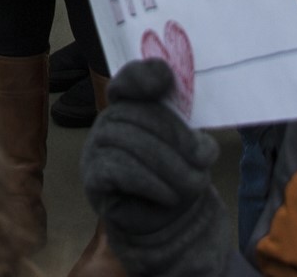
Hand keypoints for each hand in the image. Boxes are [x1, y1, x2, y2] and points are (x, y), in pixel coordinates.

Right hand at [79, 59, 225, 275]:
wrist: (165, 221)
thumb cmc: (176, 178)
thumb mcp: (190, 153)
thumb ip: (193, 139)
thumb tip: (202, 149)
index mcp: (132, 106)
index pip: (129, 80)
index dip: (143, 76)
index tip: (166, 80)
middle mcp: (109, 120)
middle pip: (139, 113)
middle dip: (178, 139)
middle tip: (203, 164)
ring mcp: (96, 146)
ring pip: (131, 141)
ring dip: (170, 167)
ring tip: (191, 186)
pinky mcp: (93, 176)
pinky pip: (120, 169)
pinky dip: (150, 183)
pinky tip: (167, 195)